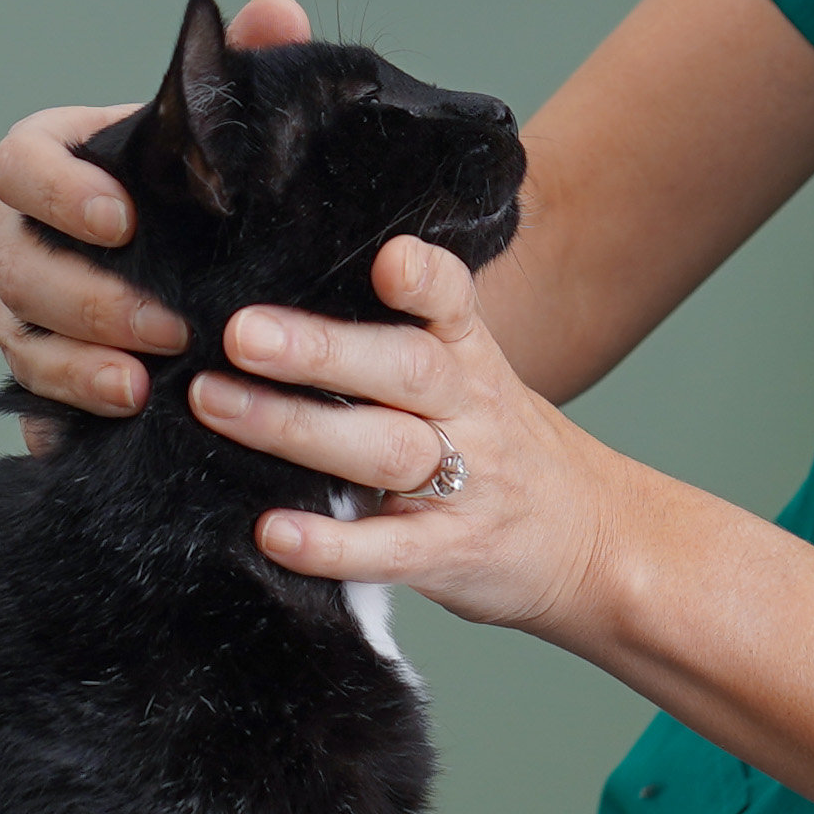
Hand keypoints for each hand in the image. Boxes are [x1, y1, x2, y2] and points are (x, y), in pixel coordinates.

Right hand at [0, 0, 314, 430]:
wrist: (196, 264)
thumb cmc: (196, 186)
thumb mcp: (225, 128)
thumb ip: (246, 65)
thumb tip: (277, 11)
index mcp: (46, 159)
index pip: (19, 163)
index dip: (59, 192)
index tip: (124, 219)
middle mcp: (9, 231)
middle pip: (14, 264)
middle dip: (87, 300)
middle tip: (165, 327)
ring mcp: (11, 303)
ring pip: (17, 335)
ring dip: (77, 365)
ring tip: (141, 388)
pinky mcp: (30, 365)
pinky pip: (31, 392)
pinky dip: (68, 412)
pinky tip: (116, 428)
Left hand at [189, 231, 641, 640]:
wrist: (598, 545)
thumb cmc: (506, 453)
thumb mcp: (473, 380)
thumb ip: (393, 346)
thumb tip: (271, 305)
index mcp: (470, 358)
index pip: (452, 302)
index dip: (423, 278)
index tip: (385, 259)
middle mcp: (470, 411)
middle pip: (404, 369)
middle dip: (320, 349)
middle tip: (241, 333)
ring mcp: (466, 485)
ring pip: (384, 450)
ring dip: (295, 428)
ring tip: (216, 405)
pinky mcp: (451, 554)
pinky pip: (388, 549)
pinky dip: (329, 543)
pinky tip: (272, 532)